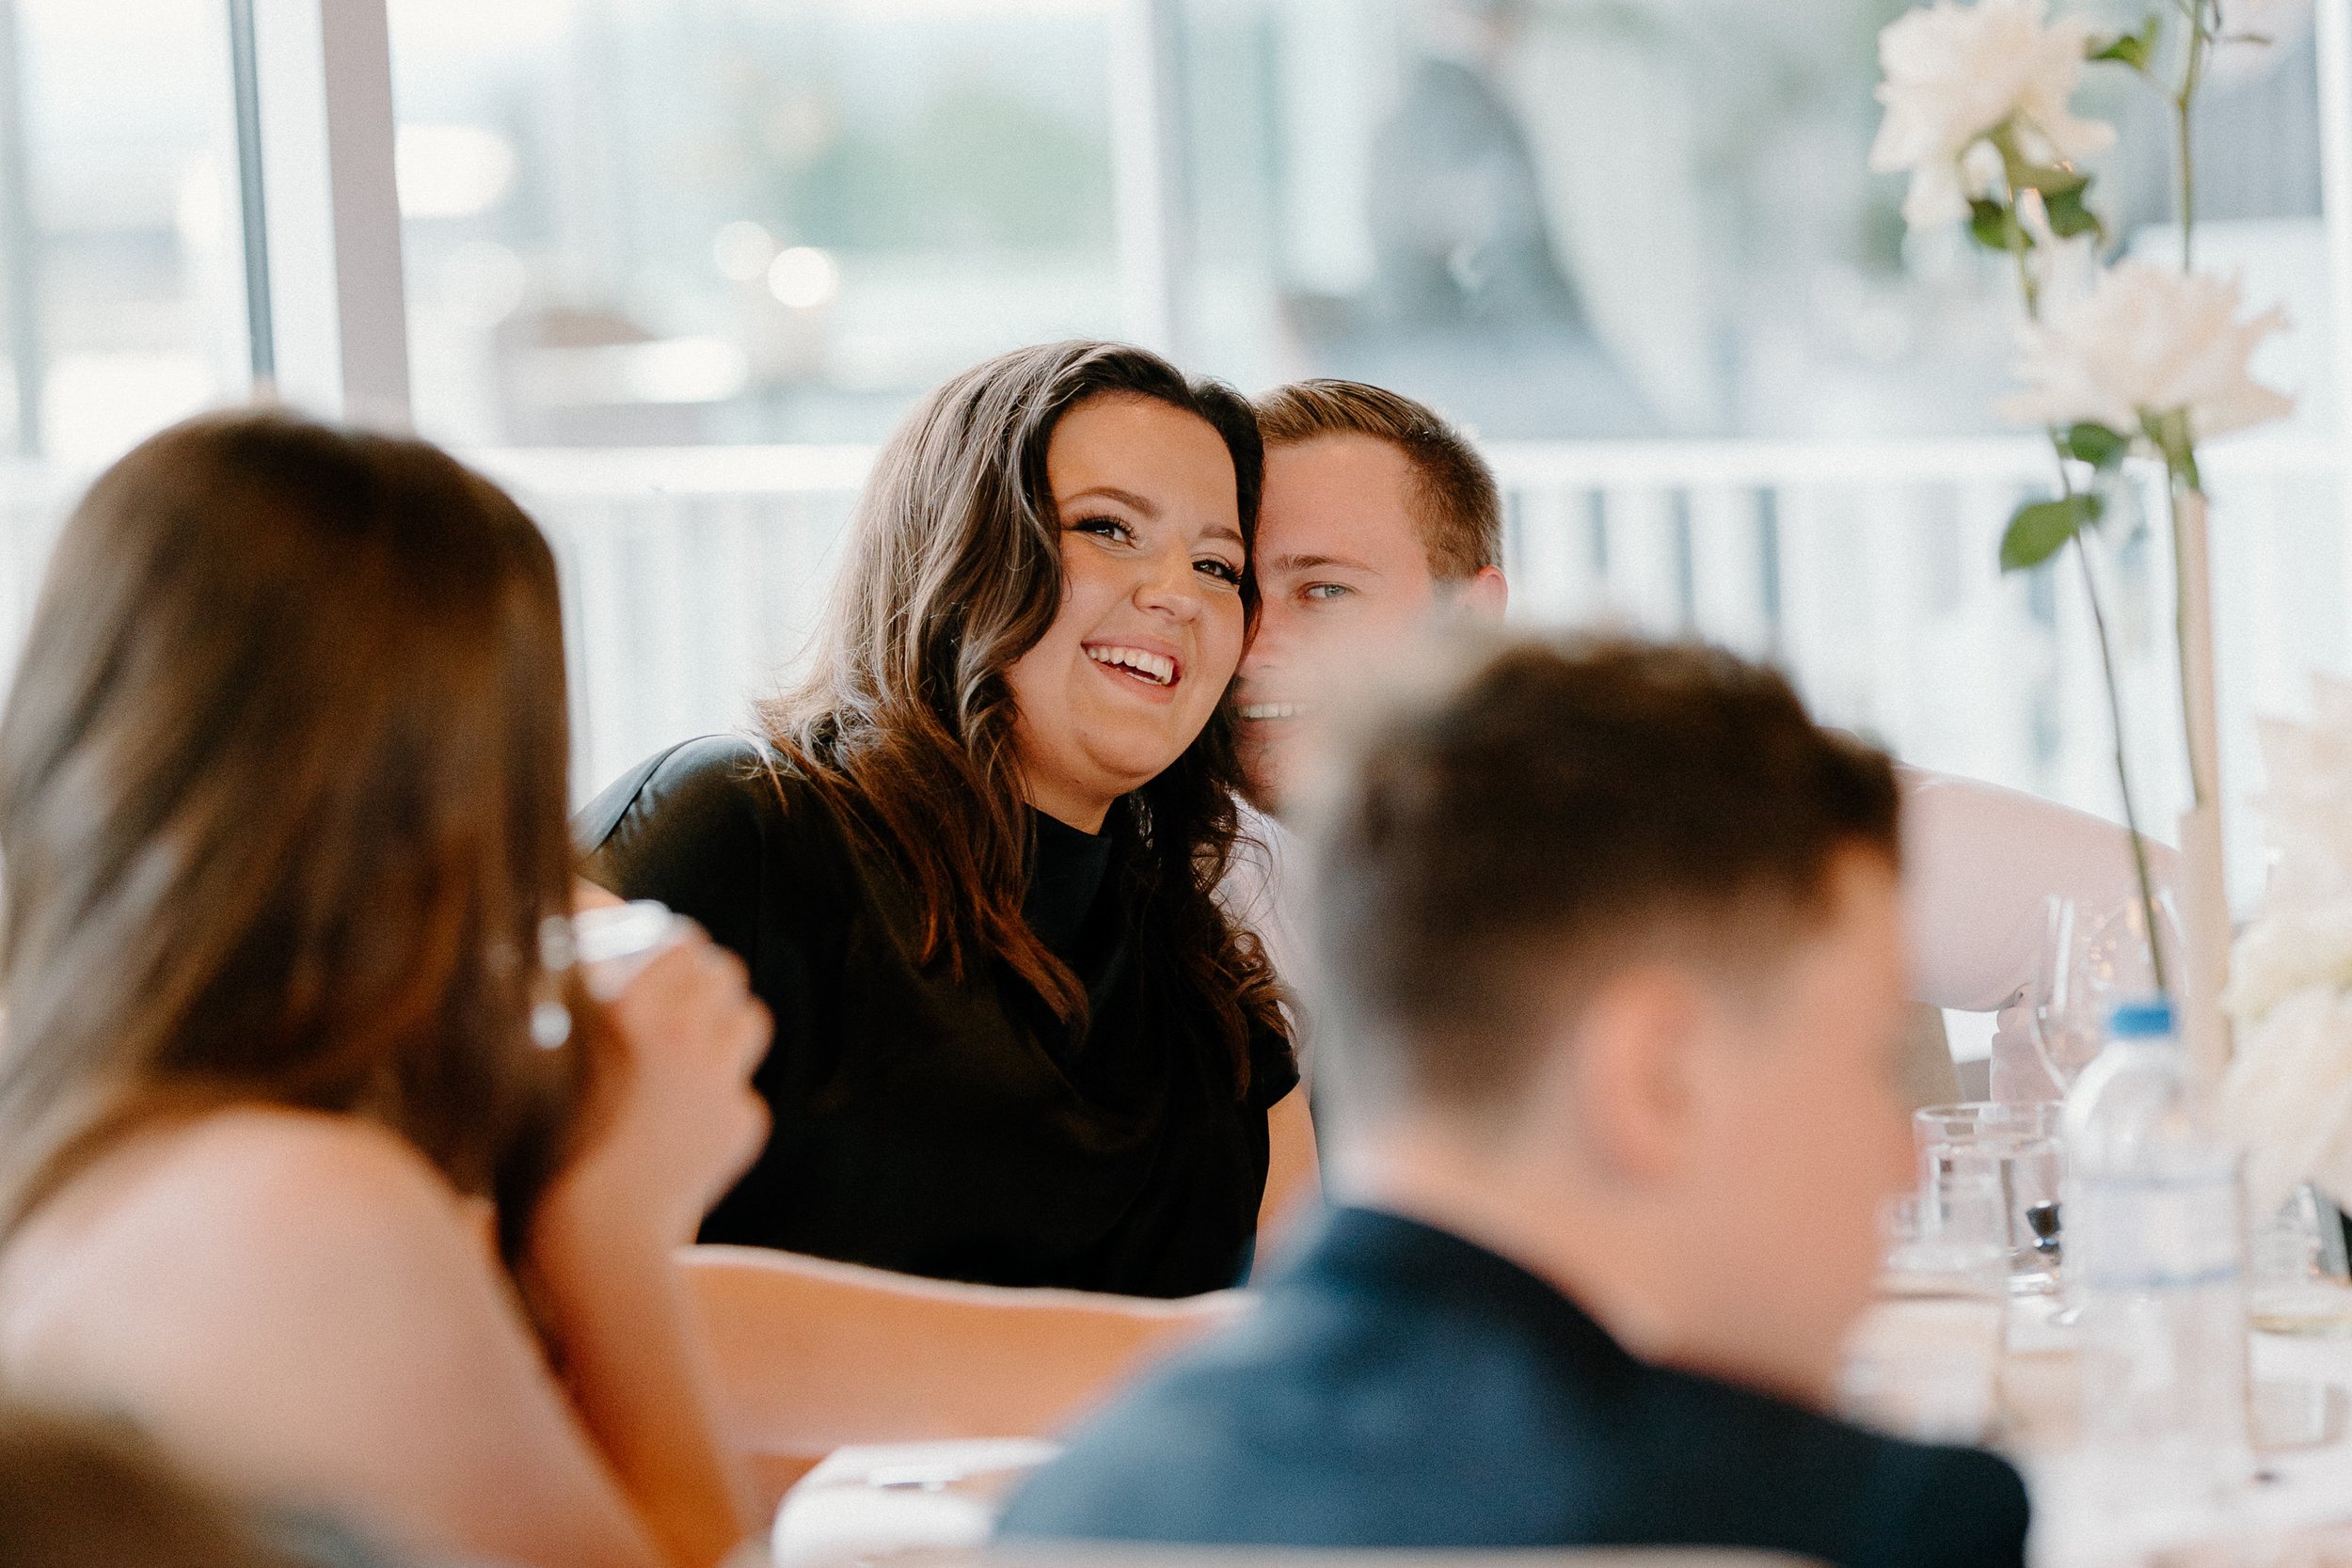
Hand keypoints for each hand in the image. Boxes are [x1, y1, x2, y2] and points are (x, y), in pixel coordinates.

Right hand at [560, 926, 770, 1248]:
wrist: (588, 1248)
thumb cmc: (536, 1149)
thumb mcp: (535, 1055)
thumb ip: (565, 986)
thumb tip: (582, 917)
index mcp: (624, 1008)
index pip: (679, 937)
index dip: (670, 944)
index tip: (655, 954)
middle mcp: (681, 1036)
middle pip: (723, 971)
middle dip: (702, 980)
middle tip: (675, 1000)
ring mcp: (718, 1080)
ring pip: (749, 1018)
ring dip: (723, 1024)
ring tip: (689, 1049)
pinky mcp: (741, 1124)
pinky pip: (742, 1086)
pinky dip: (720, 1094)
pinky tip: (681, 1120)